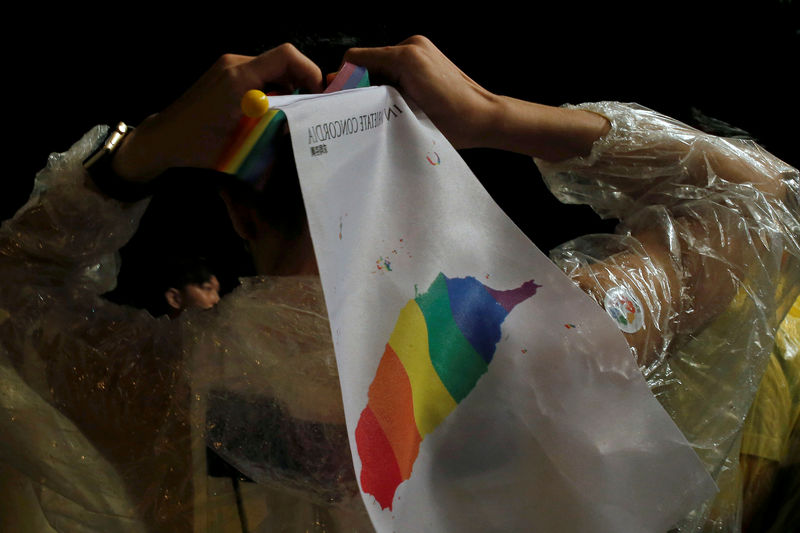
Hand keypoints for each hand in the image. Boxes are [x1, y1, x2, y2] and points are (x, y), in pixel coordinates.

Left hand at [112, 44, 322, 180]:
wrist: (165, 139)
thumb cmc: (200, 146)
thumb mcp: (244, 143)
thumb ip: (276, 129)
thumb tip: (306, 126)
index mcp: (240, 78)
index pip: (287, 56)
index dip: (309, 72)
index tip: (317, 96)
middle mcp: (235, 64)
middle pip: (282, 63)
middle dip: (299, 86)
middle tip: (305, 113)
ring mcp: (228, 66)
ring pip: (271, 70)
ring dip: (283, 90)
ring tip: (284, 118)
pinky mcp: (224, 73)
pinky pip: (257, 75)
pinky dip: (269, 91)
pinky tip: (265, 114)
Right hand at [344, 35, 498, 149]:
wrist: (482, 118)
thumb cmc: (450, 120)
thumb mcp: (406, 112)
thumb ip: (376, 97)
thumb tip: (349, 94)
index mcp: (406, 56)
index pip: (357, 59)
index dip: (345, 80)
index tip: (340, 102)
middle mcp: (412, 45)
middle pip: (368, 63)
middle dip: (361, 86)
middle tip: (360, 112)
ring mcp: (420, 49)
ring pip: (382, 67)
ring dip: (377, 87)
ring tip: (384, 111)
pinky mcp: (426, 56)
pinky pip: (396, 67)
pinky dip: (391, 84)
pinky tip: (397, 104)